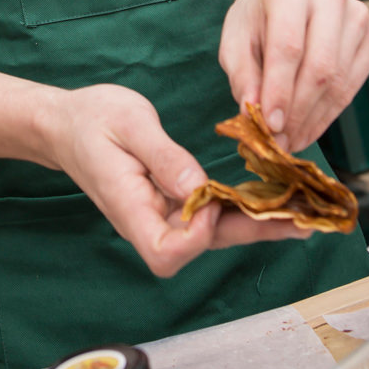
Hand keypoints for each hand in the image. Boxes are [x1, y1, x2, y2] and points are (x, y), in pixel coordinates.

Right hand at [36, 83, 311, 277]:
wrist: (67, 123)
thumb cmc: (92, 119)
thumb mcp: (128, 123)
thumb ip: (164, 157)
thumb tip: (199, 188)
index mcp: (129, 207)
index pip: (167, 250)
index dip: (197, 233)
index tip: (210, 197)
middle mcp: (147, 220)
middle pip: (202, 247)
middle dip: (253, 233)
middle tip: (301, 220)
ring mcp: (160, 214)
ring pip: (212, 233)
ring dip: (256, 222)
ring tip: (301, 211)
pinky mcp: (170, 202)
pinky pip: (208, 213)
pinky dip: (240, 205)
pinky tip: (270, 197)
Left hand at [218, 0, 368, 152]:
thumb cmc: (260, 17)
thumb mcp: (236, 38)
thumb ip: (242, 73)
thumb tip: (251, 114)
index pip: (288, 46)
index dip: (279, 90)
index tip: (270, 126)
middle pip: (319, 67)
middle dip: (297, 112)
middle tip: (279, 143)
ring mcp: (357, 16)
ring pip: (338, 81)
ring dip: (312, 119)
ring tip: (289, 141)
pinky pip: (352, 85)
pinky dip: (329, 114)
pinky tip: (308, 128)